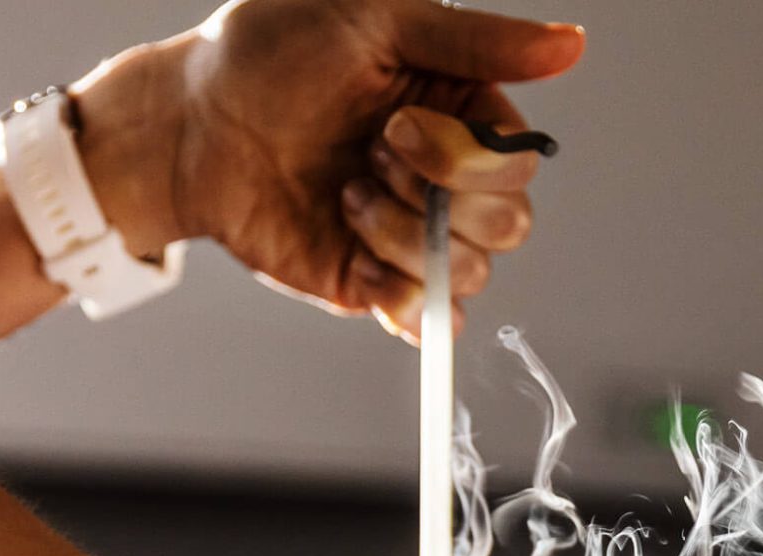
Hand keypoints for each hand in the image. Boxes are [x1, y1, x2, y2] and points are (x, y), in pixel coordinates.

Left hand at [75, 0, 583, 342]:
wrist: (190, 124)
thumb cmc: (270, 53)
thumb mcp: (379, 18)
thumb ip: (479, 42)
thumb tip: (573, 46)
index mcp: (459, 113)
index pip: (518, 164)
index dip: (468, 158)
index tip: (396, 125)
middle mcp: (443, 178)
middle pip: (510, 226)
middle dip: (439, 197)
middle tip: (369, 157)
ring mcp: (409, 235)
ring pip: (467, 274)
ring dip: (403, 237)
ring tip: (344, 196)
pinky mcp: (371, 283)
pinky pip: (426, 319)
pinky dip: (404, 301)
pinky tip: (358, 259)